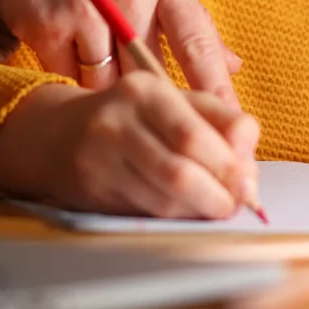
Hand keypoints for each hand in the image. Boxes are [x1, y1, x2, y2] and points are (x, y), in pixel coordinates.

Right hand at [0, 0, 241, 101]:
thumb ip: (189, 16)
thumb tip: (232, 64)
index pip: (197, 40)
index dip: (216, 86)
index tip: (234, 122)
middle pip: (153, 73)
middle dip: (162, 107)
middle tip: (165, 128)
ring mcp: (84, 10)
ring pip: (109, 85)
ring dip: (111, 96)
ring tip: (111, 90)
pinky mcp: (46, 26)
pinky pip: (69, 78)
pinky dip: (73, 80)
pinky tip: (73, 63)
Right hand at [0, 79, 262, 218]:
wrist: (58, 134)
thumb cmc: (134, 117)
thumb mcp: (177, 102)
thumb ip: (221, 120)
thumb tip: (249, 160)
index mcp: (145, 90)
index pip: (194, 135)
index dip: (228, 165)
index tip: (249, 181)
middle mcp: (116, 122)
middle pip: (179, 172)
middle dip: (218, 195)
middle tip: (236, 204)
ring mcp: (99, 160)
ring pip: (163, 200)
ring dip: (198, 211)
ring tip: (214, 207)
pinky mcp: (91, 192)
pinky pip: (145, 214)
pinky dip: (174, 218)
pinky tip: (185, 211)